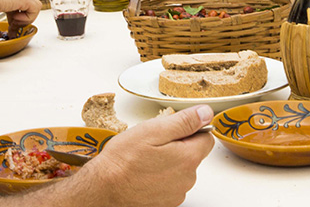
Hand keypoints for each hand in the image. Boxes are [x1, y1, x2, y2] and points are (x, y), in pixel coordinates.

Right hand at [0, 0, 40, 26]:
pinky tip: (16, 21)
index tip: (8, 28)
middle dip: (19, 20)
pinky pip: (35, 8)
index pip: (13, 3)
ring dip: (25, 19)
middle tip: (12, 31)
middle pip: (23, 5)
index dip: (13, 18)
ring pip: (32, 6)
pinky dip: (28, 18)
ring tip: (14, 25)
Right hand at [85, 105, 214, 206]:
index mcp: (188, 158)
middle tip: (153, 144)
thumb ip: (184, 121)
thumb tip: (205, 113)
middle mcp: (187, 179)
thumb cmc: (123, 159)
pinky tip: (143, 174)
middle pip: (193, 155)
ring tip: (145, 160)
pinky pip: (170, 184)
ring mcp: (177, 193)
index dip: (190, 130)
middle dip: (178, 146)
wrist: (103, 189)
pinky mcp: (166, 203)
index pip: (206, 138)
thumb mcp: (153, 130)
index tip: (172, 130)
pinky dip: (160, 178)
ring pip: (181, 170)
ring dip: (169, 163)